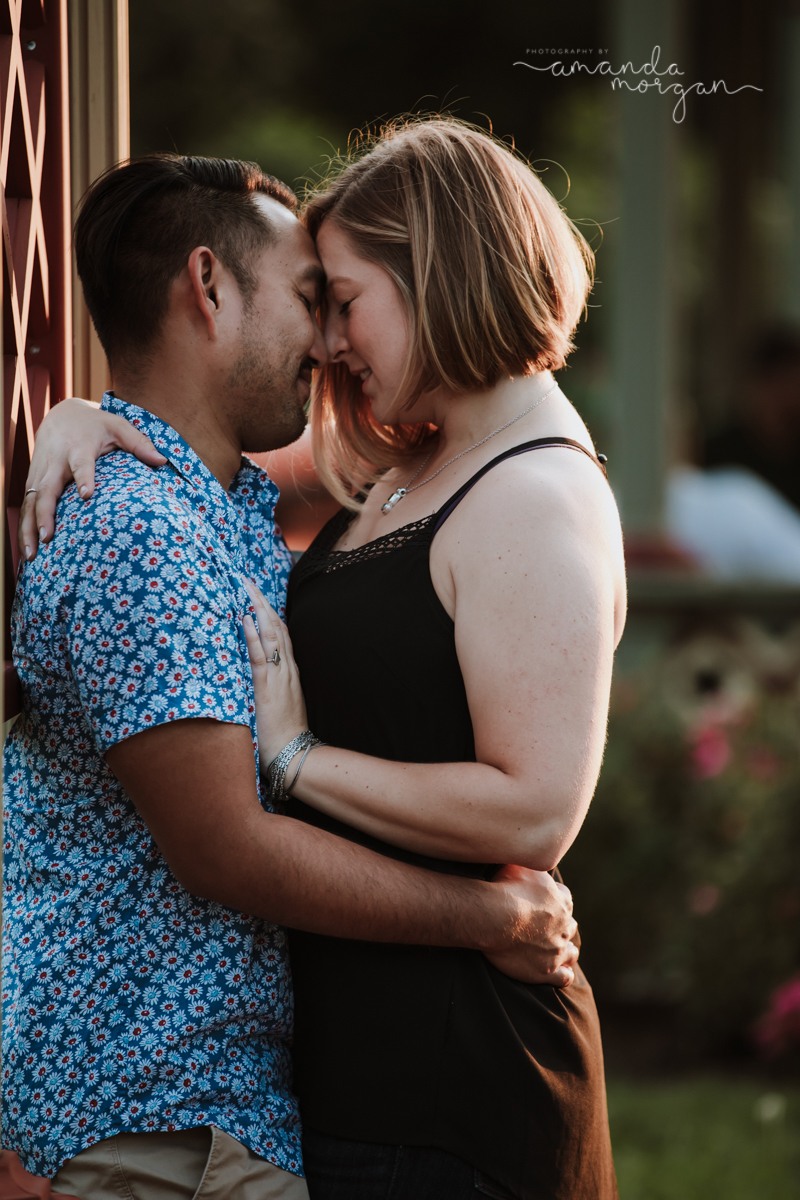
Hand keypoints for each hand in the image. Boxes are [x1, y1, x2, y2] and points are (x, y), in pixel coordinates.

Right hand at [18, 397, 166, 560]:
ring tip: (32, 553)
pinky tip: (28, 550)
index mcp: (79, 448)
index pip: (81, 463)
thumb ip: (139, 443)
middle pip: (47, 489)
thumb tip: (162, 461)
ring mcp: (41, 473)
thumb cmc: (96, 424)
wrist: (61, 414)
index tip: (87, 494)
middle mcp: (56, 462)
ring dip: (29, 527)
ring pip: (31, 501)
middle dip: (45, 513)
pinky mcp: (33, 482)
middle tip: (48, 537)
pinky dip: (25, 527)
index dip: (83, 477)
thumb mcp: (118, 426)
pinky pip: (26, 506)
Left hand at [242, 580, 308, 766]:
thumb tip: (263, 677)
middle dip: (262, 602)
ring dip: (258, 609)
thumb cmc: (285, 734)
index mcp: (290, 672)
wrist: (294, 754)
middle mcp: (287, 669)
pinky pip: (260, 657)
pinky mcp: (267, 688)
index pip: (282, 634)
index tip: (258, 595)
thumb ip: (275, 686)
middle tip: (248, 581)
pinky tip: (245, 619)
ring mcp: (279, 677)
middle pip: (277, 627)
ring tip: (247, 589)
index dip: (269, 613)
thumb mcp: (282, 704)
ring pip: (271, 635)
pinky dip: (253, 636)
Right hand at [486, 864, 578, 986]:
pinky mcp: (546, 970)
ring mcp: (557, 949)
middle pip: (569, 926)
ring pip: (570, 952)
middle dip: (560, 926)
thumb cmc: (504, 887)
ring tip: (554, 951)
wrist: (494, 917)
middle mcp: (564, 925)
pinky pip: (564, 977)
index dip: (554, 900)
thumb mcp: (519, 865)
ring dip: (565, 950)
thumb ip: (529, 862)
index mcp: (562, 901)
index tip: (542, 902)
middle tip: (544, 927)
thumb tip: (528, 853)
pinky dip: (562, 974)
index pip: (565, 899)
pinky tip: (556, 971)